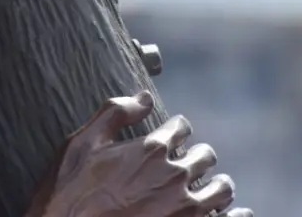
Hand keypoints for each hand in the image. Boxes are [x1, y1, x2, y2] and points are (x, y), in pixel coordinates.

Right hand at [27, 91, 248, 216]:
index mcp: (151, 149)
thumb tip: (143, 96)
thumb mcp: (81, 143)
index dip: (175, 130)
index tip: (170, 137)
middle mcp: (174, 176)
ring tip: (207, 191)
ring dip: (216, 186)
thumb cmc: (70, 192)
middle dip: (196, 156)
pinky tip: (231, 215)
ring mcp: (185, 209)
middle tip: (186, 165)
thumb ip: (114, 113)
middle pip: (205, 155)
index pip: (182, 127)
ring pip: (222, 189)